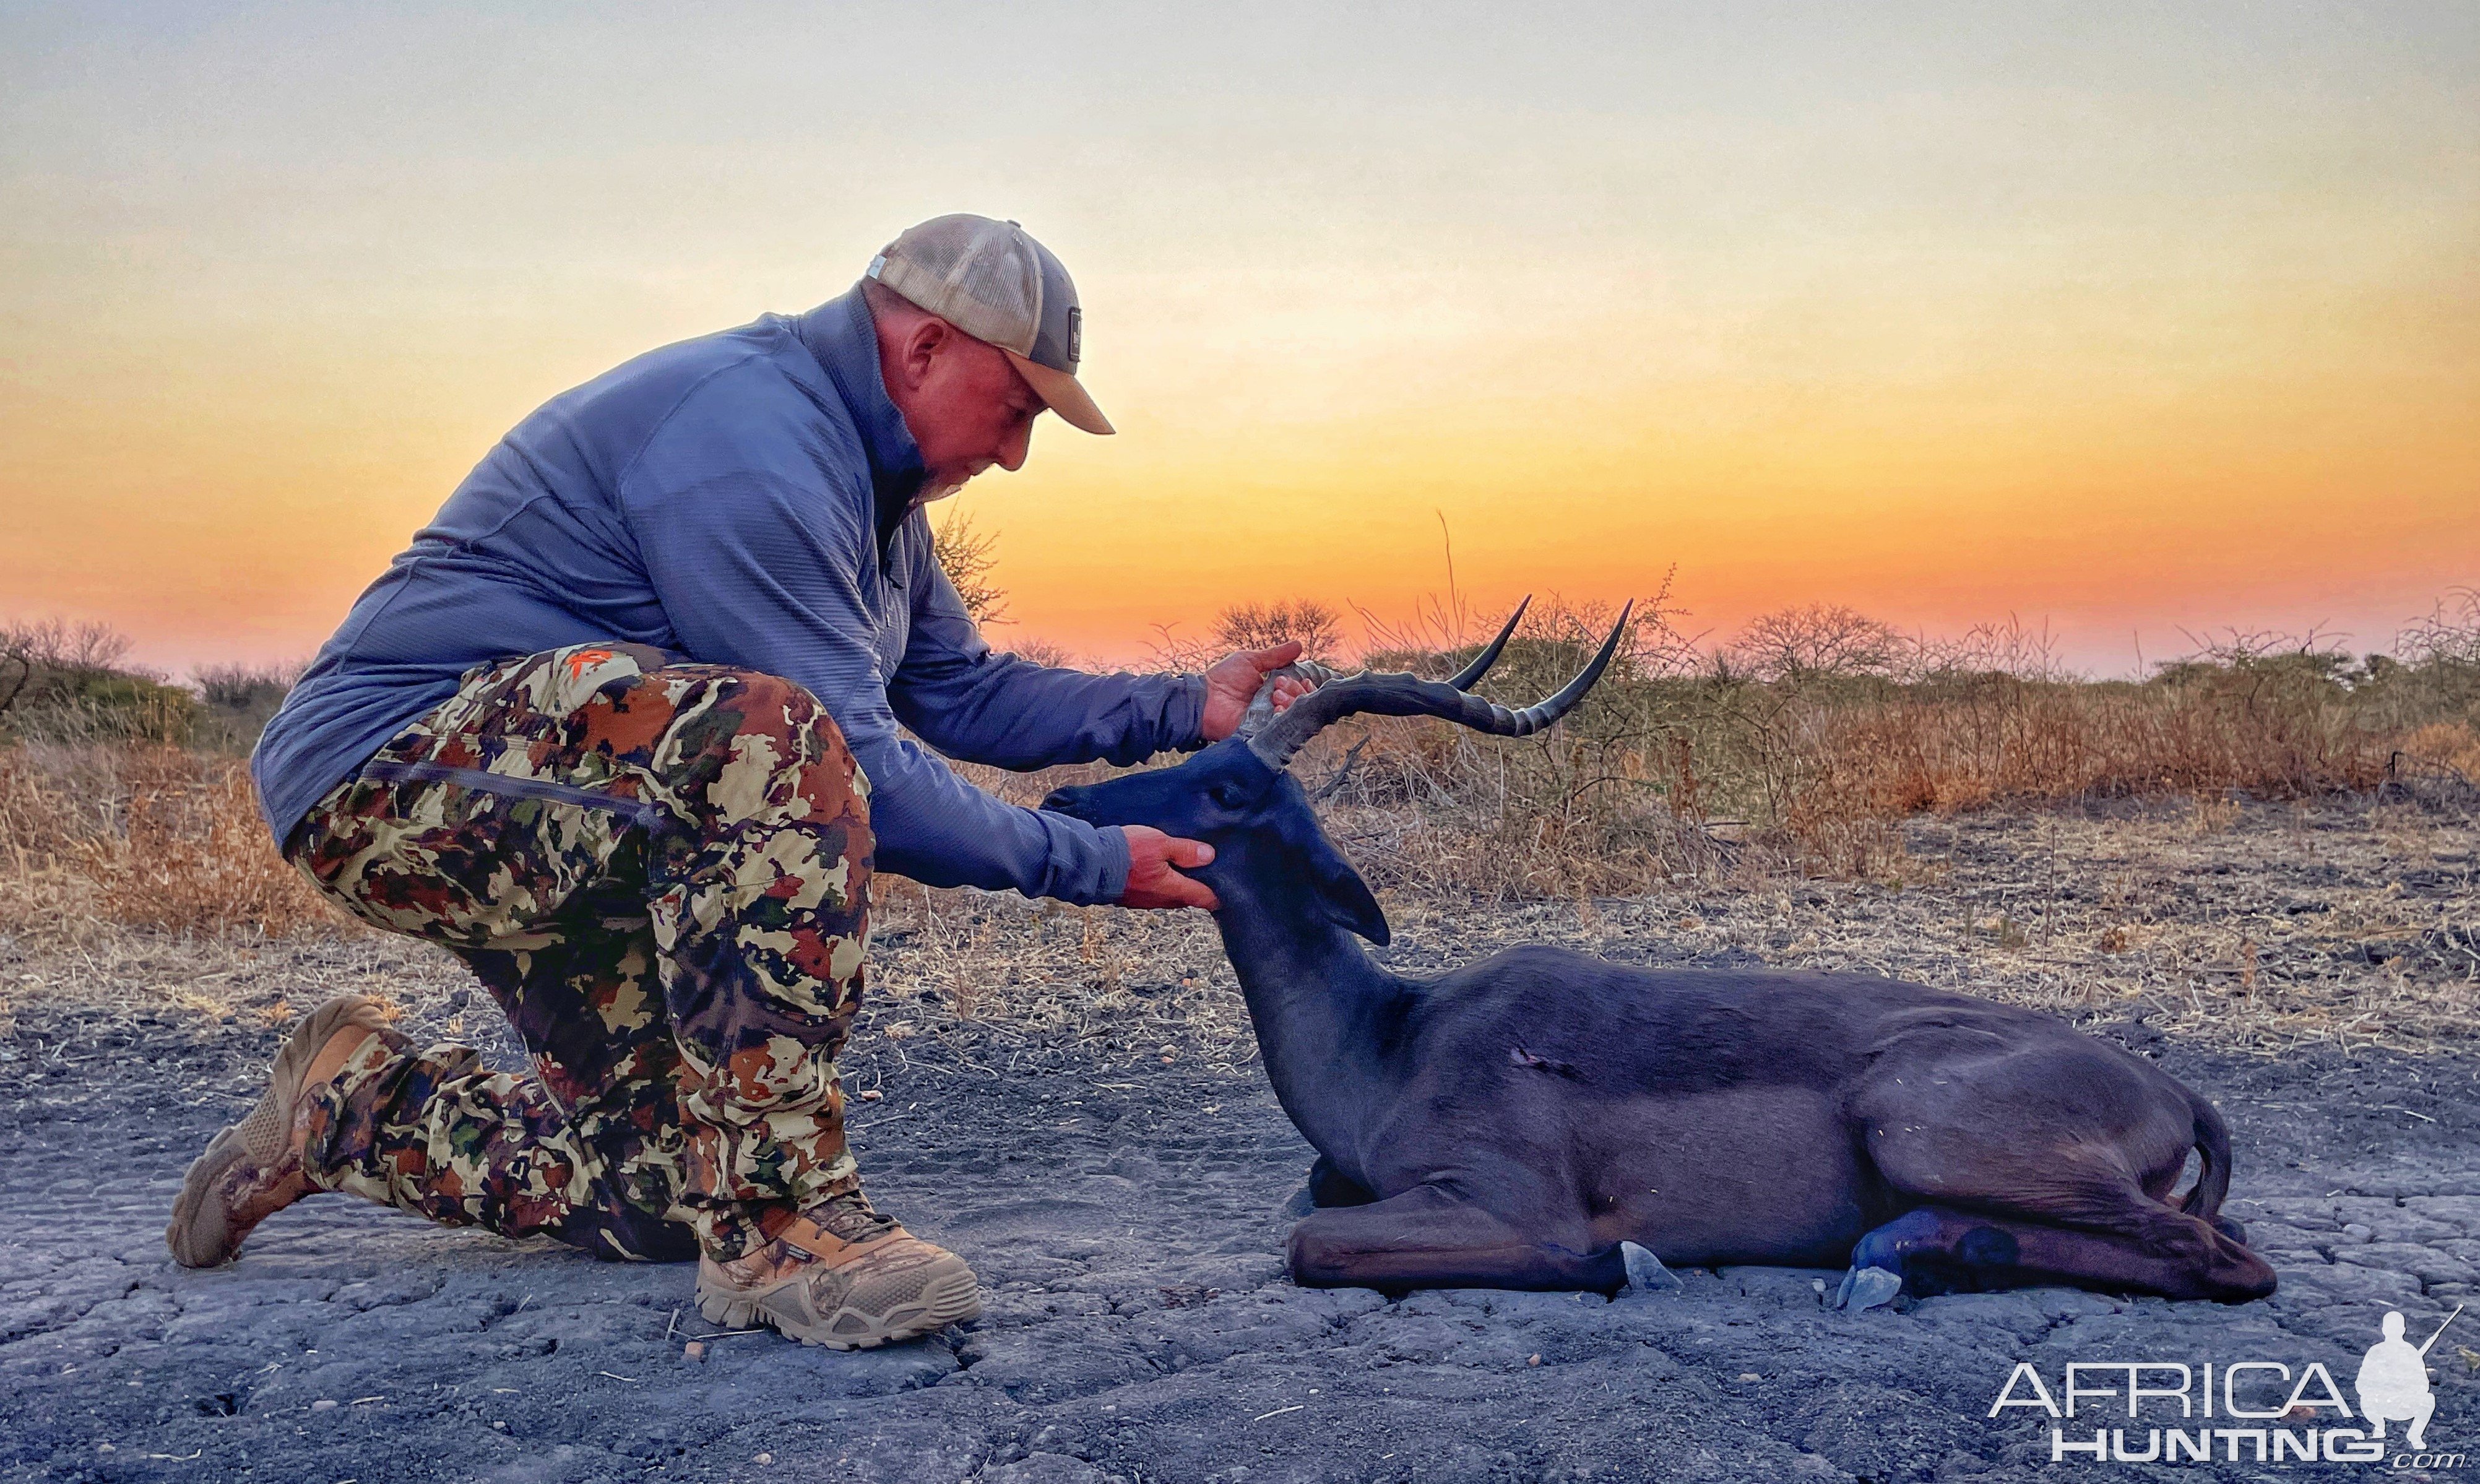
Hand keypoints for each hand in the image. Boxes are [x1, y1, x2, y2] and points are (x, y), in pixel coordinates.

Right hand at [1118, 825, 1219, 910]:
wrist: (1091, 864)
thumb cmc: (1126, 853)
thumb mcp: (1161, 843)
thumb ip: (1186, 851)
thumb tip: (1209, 856)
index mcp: (1173, 889)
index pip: (1204, 898)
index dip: (1218, 895)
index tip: (1227, 889)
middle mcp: (1160, 900)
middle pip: (1186, 897)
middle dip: (1196, 887)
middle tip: (1204, 873)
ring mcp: (1143, 901)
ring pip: (1168, 895)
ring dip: (1175, 885)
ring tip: (1180, 869)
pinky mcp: (1129, 897)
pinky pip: (1151, 892)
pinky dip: (1158, 884)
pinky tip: (1156, 871)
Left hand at [1200, 640, 1314, 741]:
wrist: (1203, 697)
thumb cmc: (1222, 678)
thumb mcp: (1250, 660)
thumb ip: (1275, 656)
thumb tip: (1299, 645)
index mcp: (1274, 689)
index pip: (1301, 689)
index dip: (1305, 684)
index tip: (1300, 678)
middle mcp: (1274, 706)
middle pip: (1301, 702)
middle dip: (1296, 690)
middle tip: (1278, 684)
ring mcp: (1269, 720)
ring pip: (1295, 715)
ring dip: (1291, 702)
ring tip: (1275, 696)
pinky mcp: (1262, 732)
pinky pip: (1281, 729)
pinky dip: (1284, 718)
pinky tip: (1277, 709)